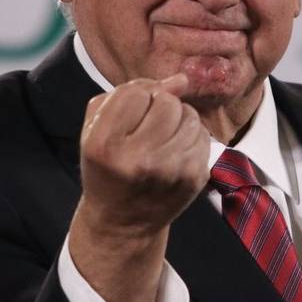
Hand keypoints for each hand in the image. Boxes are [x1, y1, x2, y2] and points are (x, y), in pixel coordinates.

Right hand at [68, 73, 210, 301]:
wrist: (123, 222)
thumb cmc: (107, 167)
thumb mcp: (98, 128)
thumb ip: (129, 93)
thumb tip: (182, 80)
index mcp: (104, 146)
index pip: (134, 93)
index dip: (135, 96)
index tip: (130, 114)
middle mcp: (137, 160)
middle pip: (166, 102)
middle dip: (160, 105)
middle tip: (148, 126)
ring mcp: (170, 172)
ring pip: (189, 115)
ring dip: (178, 119)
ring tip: (163, 137)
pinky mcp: (193, 179)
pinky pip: (203, 135)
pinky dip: (191, 136)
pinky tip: (176, 151)